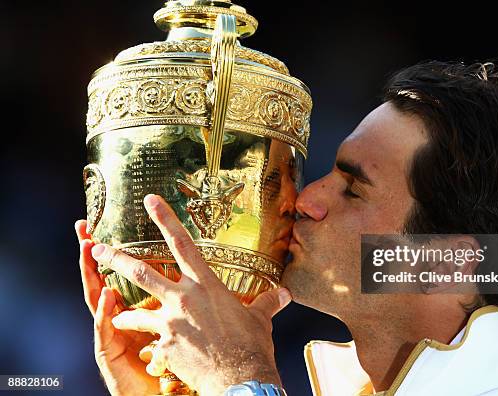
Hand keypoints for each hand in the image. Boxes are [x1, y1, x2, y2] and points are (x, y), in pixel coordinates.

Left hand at [89, 194, 291, 394]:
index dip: (166, 219)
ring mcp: (170, 322)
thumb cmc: (251, 346)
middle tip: (98, 249)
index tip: (150, 201)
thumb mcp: (260, 318)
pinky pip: (148, 340)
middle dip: (115, 258)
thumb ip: (268, 302)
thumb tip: (286, 294)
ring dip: (122, 311)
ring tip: (115, 312)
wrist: (240, 378)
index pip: (183, 243)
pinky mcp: (164, 345)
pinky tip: (146, 348)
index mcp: (206, 285)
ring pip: (134, 309)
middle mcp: (184, 298)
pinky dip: (145, 342)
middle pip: (142, 272)